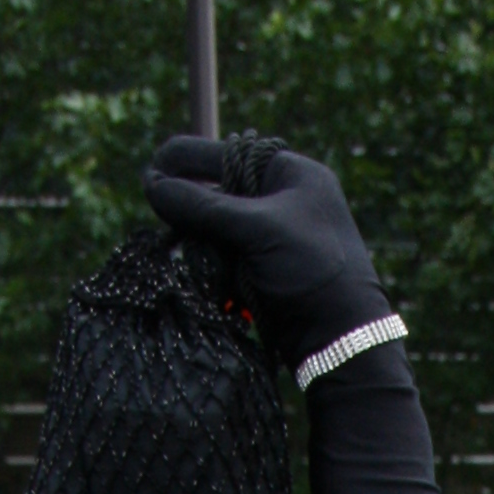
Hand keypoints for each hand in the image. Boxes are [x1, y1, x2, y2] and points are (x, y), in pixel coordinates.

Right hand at [142, 137, 392, 372]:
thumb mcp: (256, 229)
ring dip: (203, 248)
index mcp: (289, 173)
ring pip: (215, 230)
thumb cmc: (311, 269)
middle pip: (215, 193)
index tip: (150, 178)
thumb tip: (151, 184)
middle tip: (173, 230)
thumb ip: (203, 206)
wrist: (343, 338)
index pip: (222, 154)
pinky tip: (221, 288)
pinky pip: (225, 259)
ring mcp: (274, 235)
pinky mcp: (266, 269)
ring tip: (207, 267)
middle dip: (195, 216)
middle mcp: (282, 198)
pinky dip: (216, 271)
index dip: (183, 163)